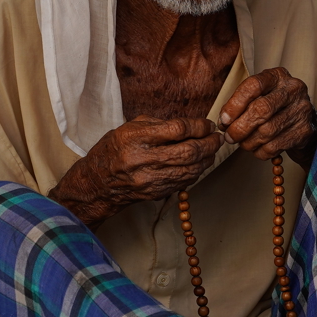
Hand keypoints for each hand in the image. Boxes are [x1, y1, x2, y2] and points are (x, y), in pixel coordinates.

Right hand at [48, 116, 222, 227]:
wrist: (99, 182)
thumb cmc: (114, 149)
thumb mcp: (131, 127)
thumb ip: (160, 124)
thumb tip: (191, 125)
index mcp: (136, 137)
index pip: (177, 129)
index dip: (198, 126)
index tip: (208, 124)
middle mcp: (144, 159)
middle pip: (189, 151)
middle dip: (209, 143)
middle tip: (217, 137)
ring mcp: (151, 179)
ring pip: (191, 168)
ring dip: (207, 158)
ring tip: (213, 149)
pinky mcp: (157, 192)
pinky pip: (185, 181)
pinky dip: (197, 170)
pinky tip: (201, 163)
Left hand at [219, 67, 316, 168]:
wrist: (306, 122)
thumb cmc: (275, 107)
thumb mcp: (260, 96)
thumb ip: (241, 104)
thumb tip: (224, 122)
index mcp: (278, 76)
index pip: (253, 85)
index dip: (235, 104)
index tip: (224, 119)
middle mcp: (293, 89)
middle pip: (261, 109)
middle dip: (239, 127)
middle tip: (229, 137)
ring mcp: (302, 110)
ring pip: (266, 131)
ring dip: (248, 142)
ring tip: (242, 143)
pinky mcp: (305, 131)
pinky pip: (274, 146)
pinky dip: (260, 151)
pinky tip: (257, 148)